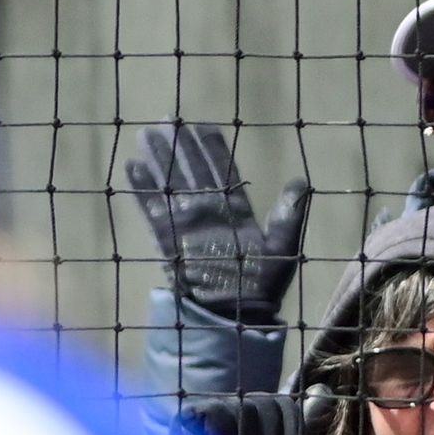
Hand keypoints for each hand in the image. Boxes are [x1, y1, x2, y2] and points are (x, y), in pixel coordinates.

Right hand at [126, 124, 312, 325]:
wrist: (237, 315)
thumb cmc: (264, 285)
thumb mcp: (284, 246)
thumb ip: (290, 214)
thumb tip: (301, 180)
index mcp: (236, 211)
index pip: (222, 171)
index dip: (212, 148)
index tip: (203, 126)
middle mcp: (209, 212)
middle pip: (191, 171)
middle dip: (180, 146)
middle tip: (167, 119)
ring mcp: (186, 224)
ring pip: (170, 184)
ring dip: (159, 159)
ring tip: (146, 133)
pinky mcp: (169, 239)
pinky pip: (152, 209)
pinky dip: (142, 189)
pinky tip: (132, 166)